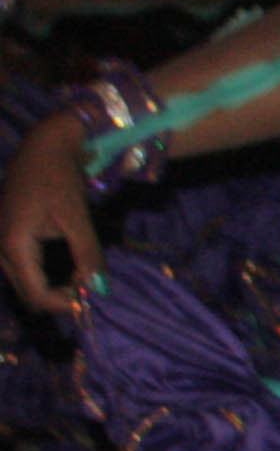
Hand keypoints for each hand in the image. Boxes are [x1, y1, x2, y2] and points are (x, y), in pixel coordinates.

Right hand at [3, 113, 98, 315]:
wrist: (42, 146)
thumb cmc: (59, 177)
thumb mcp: (77, 217)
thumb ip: (88, 255)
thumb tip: (99, 289)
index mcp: (12, 243)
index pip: (35, 294)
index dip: (63, 304)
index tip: (89, 297)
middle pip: (26, 293)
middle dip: (58, 297)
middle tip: (88, 288)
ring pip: (23, 282)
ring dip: (51, 287)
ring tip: (80, 276)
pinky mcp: (1, 236)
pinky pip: (21, 268)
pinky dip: (43, 274)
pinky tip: (66, 268)